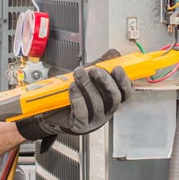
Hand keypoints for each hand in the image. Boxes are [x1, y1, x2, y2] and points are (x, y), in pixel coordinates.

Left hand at [16, 49, 133, 139]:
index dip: (124, 81)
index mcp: (111, 99)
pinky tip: (73, 88)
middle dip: (105, 82)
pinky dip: (78, 98)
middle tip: (95, 70)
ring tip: (79, 74)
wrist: (53, 110)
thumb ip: (103, 64)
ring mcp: (94, 120)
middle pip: (114, 98)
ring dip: (88, 86)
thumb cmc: (74, 93)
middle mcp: (106, 111)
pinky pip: (82, 113)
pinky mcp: (81, 125)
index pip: (125, 92)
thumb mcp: (89, 77)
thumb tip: (114, 54)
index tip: (117, 68)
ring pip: (98, 104)